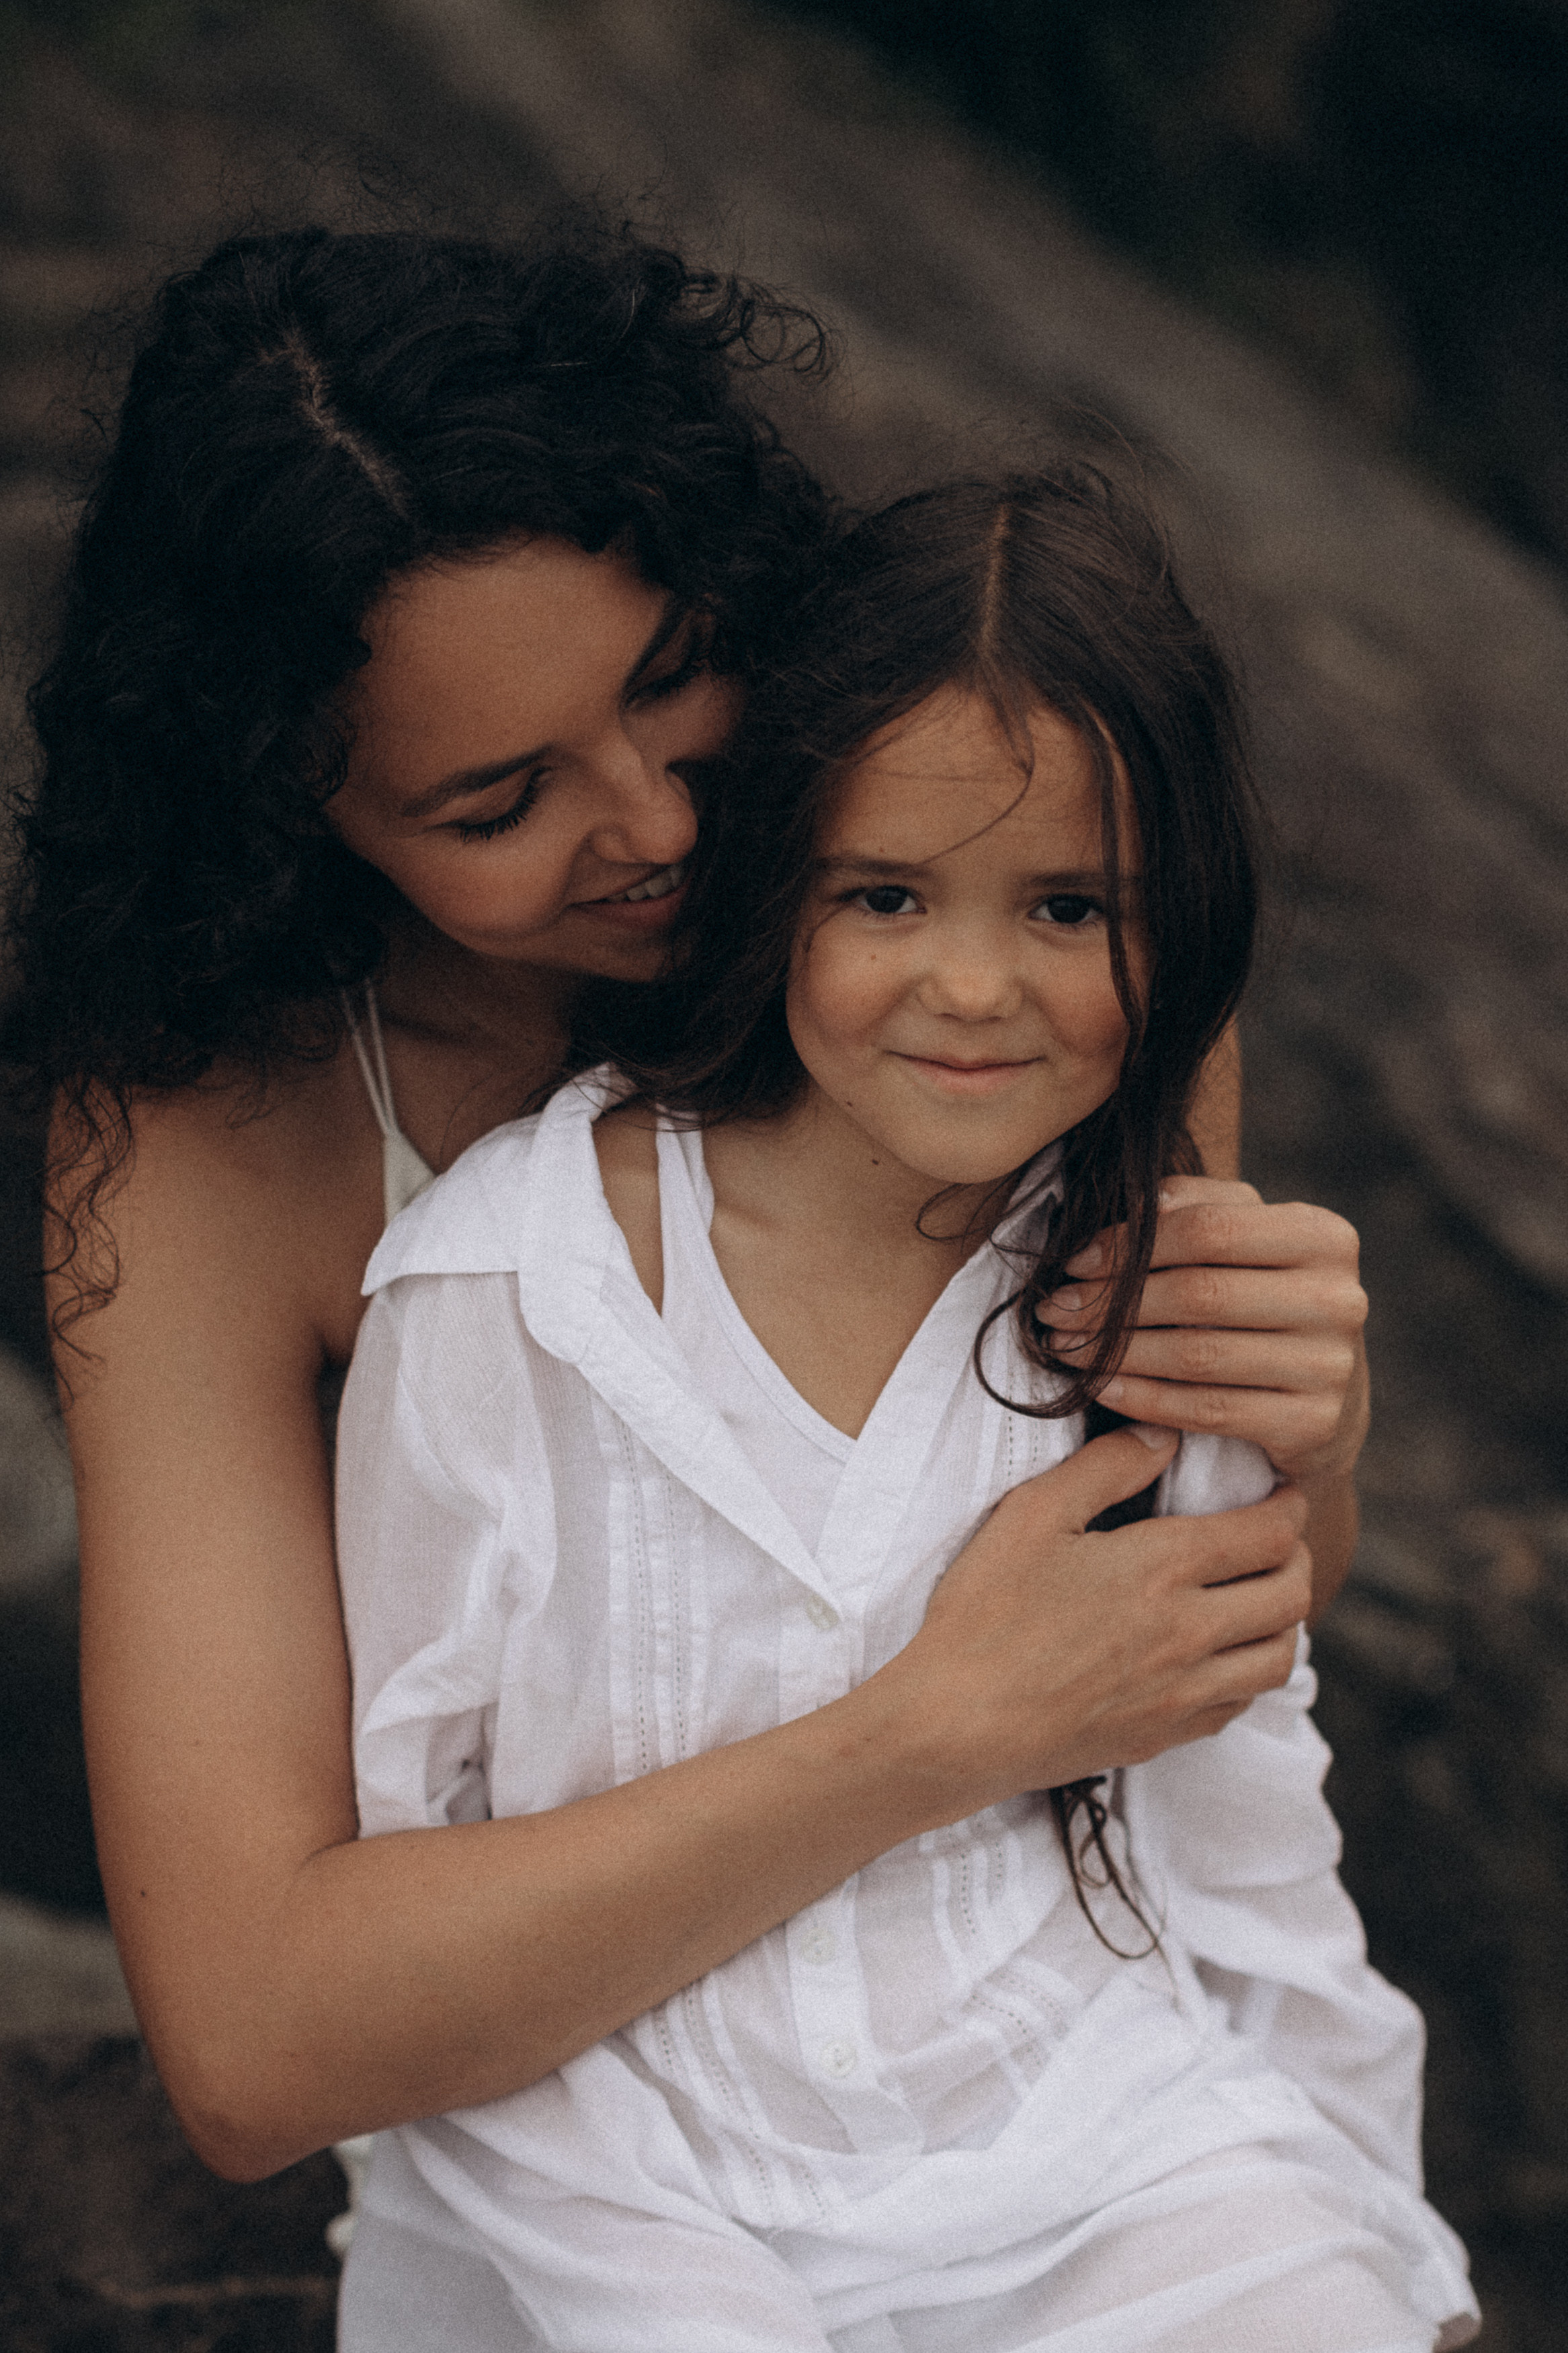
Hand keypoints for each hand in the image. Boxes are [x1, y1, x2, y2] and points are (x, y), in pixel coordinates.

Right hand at [888, 1426, 1312, 1803]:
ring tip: (1259, 1596)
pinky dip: (1248, 1672)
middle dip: (1296, 1556)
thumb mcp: (1032, 1514)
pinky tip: (1220, 1654)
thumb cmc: (984, 1612)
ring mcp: (1183, 1693)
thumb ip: (1105, 1466)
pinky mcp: (1165, 1736)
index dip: (1289, 1506)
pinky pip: (1240, 1703)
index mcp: (1163, 1568)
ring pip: (1279, 1656)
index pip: (1270, 1533)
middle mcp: (1190, 1633)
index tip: (1283, 1492)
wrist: (957, 1725)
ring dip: (1283, 1620)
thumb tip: (1165, 1439)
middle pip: (1291, 1594)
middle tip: (1276, 1538)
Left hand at [1042, 1176, 1369, 1487]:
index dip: (1131, 1245)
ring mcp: (1331, 1365)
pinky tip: (1103, 1388)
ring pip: (1197, 1355)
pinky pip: (1207, 1410)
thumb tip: (1140, 1203)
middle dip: (1111, 1304)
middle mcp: (1339, 1298)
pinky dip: (1144, 1398)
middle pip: (1198, 1293)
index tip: (1073, 1264)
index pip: (1209, 1228)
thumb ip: (1199, 1207)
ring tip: (1064, 1349)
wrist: (1327, 1401)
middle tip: (1054, 1312)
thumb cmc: (1264, 1303)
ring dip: (1115, 1353)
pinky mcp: (1313, 1424)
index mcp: (1323, 1236)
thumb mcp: (1246, 1242)